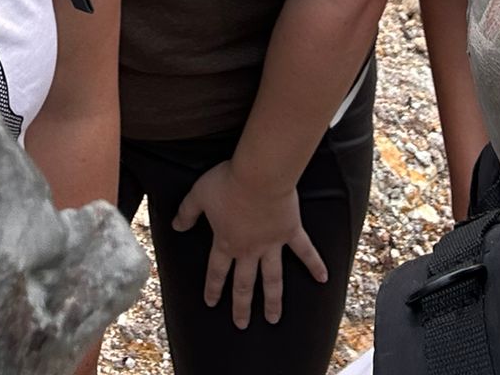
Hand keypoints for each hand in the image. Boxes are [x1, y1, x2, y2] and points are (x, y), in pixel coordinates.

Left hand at [171, 160, 327, 329]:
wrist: (259, 175)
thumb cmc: (228, 183)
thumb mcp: (199, 195)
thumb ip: (187, 212)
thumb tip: (176, 226)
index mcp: (226, 242)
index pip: (216, 271)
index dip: (213, 288)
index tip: (211, 304)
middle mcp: (249, 249)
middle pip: (244, 284)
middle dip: (241, 306)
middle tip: (241, 324)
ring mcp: (272, 244)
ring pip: (273, 279)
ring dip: (273, 300)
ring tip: (273, 319)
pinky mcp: (291, 232)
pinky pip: (305, 252)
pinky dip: (315, 265)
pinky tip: (323, 279)